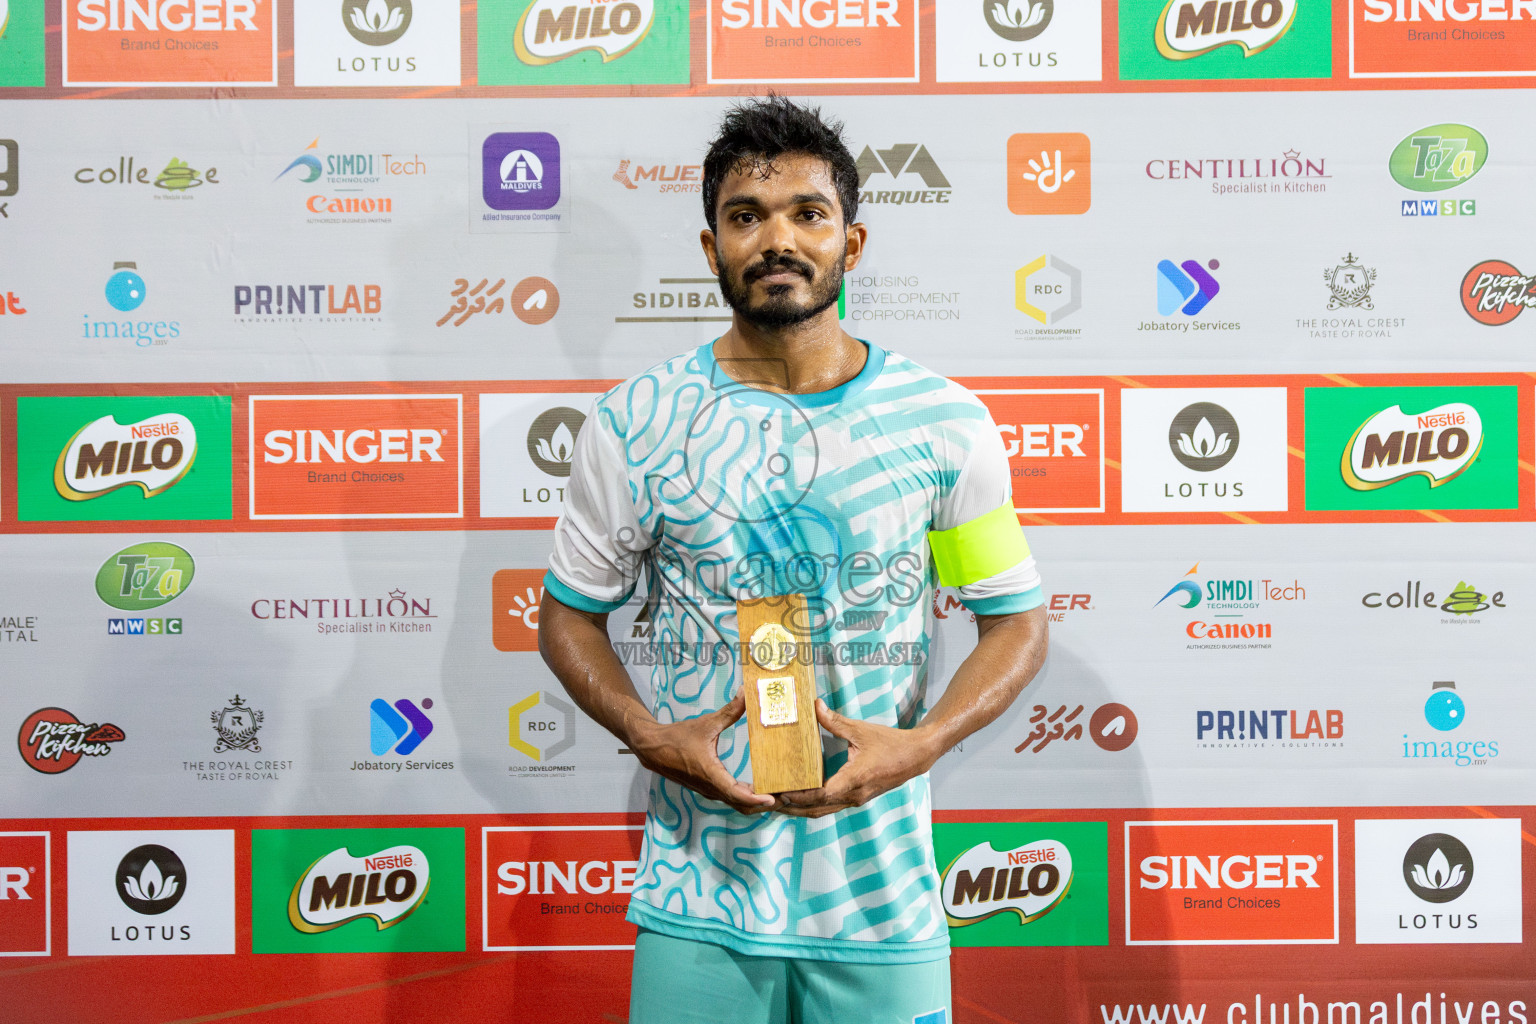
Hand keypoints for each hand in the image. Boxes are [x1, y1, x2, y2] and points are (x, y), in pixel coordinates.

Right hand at [629, 692, 777, 814]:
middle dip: (765, 804)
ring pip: (737, 804)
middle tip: (787, 796)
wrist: (652, 749)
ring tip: (778, 793)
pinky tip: (760, 788)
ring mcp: (710, 791)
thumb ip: (729, 711)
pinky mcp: (709, 788)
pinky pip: (731, 798)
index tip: (773, 798)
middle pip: (742, 805)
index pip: (738, 794)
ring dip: (757, 803)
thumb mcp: (706, 723)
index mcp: (711, 775)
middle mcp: (712, 788)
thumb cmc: (677, 738)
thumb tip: (746, 693)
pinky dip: (747, 797)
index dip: (756, 799)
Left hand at [772, 700, 939, 817]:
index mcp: (854, 779)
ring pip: (823, 811)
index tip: (780, 792)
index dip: (799, 796)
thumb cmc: (890, 743)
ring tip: (778, 802)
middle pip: (817, 809)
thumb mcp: (861, 730)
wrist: (916, 757)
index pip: (822, 794)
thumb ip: (835, 721)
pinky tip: (799, 798)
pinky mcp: (857, 797)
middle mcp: (854, 795)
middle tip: (769, 801)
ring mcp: (856, 799)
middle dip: (792, 807)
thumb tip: (814, 706)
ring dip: (801, 809)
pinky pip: (831, 806)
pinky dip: (813, 805)